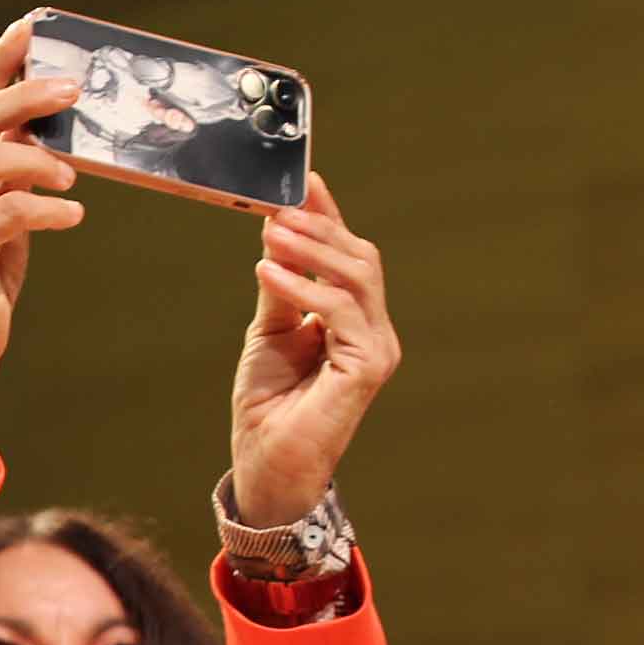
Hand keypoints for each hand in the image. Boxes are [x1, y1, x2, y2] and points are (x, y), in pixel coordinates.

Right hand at [0, 15, 86, 494]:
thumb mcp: (0, 213)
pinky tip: (71, 215)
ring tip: (71, 175)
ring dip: (36, 159)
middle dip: (22, 96)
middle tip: (71, 91)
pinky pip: (5, 213)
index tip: (30, 29)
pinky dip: (45, 209)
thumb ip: (13, 171)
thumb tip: (47, 124)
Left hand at [231, 172, 401, 526]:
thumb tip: (276, 237)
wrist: (266, 464)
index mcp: (354, 320)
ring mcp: (377, 347)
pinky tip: (269, 272)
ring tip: (271, 231)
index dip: (328, 215)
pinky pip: (338, 311)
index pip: (347, 255)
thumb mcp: (270, 334)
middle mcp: (373, 330)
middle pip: (360, 258)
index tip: (304, 180)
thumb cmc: (269, 406)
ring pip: (358, 276)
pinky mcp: (368, 366)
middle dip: (320, 226)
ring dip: (312, 248)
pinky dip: (302, 286)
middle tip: (278, 207)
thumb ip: (281, 289)